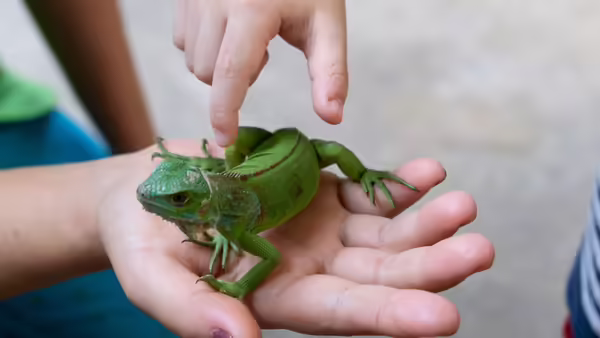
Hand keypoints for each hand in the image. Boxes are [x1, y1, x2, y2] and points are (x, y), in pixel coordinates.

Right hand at [99, 139, 493, 337]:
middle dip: (429, 267)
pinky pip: (370, 192)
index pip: (340, 315)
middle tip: (476, 250)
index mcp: (276, 299)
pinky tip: (428, 173)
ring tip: (462, 204)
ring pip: (386, 235)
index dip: (388, 316)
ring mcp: (322, 231)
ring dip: (426, 221)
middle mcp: (311, 270)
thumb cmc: (144, 242)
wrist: (150, 193)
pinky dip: (400, 183)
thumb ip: (191, 312)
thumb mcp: (152, 279)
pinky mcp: (323, 192)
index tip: (441, 318)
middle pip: (379, 276)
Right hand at [173, 0, 347, 146]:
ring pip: (191, 59)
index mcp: (252, 9)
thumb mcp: (326, 23)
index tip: (225, 140)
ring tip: (248, 38)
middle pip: (207, 72)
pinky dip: (204, 46)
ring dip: (219, 64)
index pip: (230, 73)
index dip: (225, 113)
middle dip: (233, 81)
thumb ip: (330, 72)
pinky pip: (182, 39)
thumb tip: (332, 118)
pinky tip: (228, 27)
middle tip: (264, 55)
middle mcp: (214, 0)